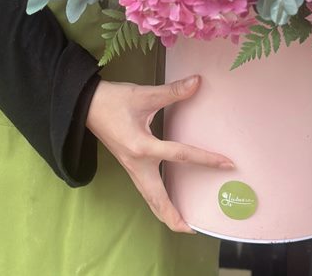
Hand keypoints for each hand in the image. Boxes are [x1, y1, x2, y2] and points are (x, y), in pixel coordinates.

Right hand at [86, 74, 233, 232]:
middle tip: (194, 229)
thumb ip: (172, 91)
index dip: (206, 159)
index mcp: (142, 147)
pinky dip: (157, 201)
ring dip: (165, 212)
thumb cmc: (113, 100)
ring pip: (149, 198)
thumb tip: (197, 82)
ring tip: (182, 224)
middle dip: (174, 216)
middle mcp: (137, 164)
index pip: (181, 155)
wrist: (85, 106)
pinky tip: (166, 202)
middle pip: (157, 199)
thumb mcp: (143, 94)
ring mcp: (131, 168)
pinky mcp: (129, 165)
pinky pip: (146, 190)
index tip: (226, 164)